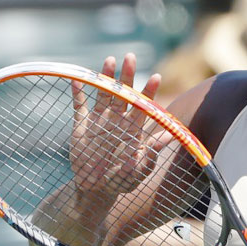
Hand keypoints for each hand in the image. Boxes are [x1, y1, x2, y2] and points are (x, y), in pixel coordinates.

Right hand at [70, 53, 161, 194]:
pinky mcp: (82, 125)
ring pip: (103, 94)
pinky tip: (78, 80)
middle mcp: (118, 119)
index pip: (143, 105)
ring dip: (105, 77)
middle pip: (124, 93)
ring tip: (109, 60)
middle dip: (127, 75)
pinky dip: (78, 94)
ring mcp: (99, 120)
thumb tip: (168, 137)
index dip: (149, 91)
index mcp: (133, 128)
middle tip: (130, 56)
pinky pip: (79, 106)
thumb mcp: (139, 171)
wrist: (96, 189)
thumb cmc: (122, 181)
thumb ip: (151, 155)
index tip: (157, 76)